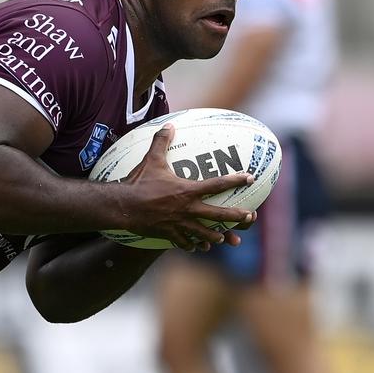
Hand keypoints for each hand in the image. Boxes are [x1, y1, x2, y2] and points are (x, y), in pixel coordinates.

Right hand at [122, 124, 255, 251]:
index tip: (250, 177)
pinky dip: (191, 245)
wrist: (124, 207)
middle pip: (218, 214)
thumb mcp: (151, 160)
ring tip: (223, 239)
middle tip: (249, 218)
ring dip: (215, 236)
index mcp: (187, 191)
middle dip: (236, 216)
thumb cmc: (138, 182)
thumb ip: (161, 142)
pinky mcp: (169, 234)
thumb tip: (169, 125)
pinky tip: (196, 247)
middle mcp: (188, 209)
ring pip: (203, 233)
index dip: (235, 180)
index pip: (217, 184)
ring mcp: (179, 223)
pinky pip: (184, 242)